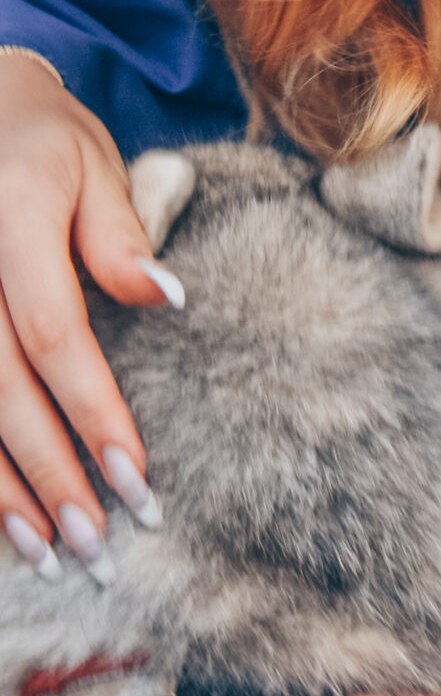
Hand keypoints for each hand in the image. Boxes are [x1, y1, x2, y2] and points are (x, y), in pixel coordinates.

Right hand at [0, 52, 171, 575]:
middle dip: (50, 475)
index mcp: (13, 221)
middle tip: (97, 546)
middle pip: (1, 390)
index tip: (138, 478)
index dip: (94, 412)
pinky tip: (2, 517)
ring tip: (47, 553)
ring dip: (1, 489)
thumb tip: (169, 299)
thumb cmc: (44, 142)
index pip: (54, 336)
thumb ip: (121, 237)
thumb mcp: (94, 165)